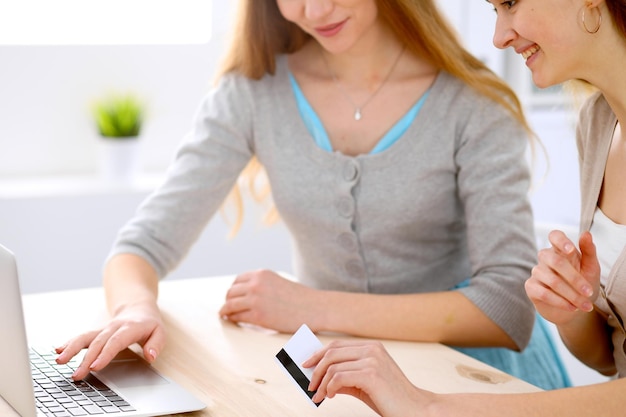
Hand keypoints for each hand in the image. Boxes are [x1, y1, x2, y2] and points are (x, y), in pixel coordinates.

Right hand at [54, 299, 165, 380]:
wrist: (138, 308)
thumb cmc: (149, 324)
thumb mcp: (160, 332)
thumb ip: (156, 344)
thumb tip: (150, 356)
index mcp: (129, 328)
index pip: (115, 342)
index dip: (105, 354)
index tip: (95, 367)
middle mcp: (113, 327)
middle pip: (98, 343)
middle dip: (86, 359)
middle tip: (77, 374)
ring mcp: (103, 329)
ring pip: (86, 337)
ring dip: (72, 349)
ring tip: (59, 360)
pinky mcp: (96, 332)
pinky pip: (82, 337)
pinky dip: (69, 343)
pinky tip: (58, 350)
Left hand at [219, 269, 320, 332]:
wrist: (315, 308)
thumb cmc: (299, 298)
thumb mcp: (278, 283)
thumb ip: (262, 285)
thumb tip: (246, 294)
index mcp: (261, 274)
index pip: (237, 280)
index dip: (233, 290)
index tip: (232, 297)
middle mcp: (256, 284)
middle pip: (231, 292)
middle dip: (228, 300)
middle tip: (227, 308)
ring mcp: (256, 299)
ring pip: (230, 305)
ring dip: (226, 311)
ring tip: (225, 316)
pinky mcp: (258, 316)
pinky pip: (237, 317)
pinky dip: (232, 319)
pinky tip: (233, 321)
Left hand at [303, 340, 432, 416]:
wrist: (417, 409)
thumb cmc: (390, 398)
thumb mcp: (364, 384)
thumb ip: (345, 378)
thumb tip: (322, 379)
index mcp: (372, 347)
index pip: (336, 346)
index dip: (318, 354)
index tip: (306, 365)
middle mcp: (371, 349)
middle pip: (331, 353)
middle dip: (315, 369)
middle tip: (309, 386)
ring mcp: (372, 360)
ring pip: (332, 366)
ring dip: (321, 383)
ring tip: (320, 396)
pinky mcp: (371, 374)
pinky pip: (338, 377)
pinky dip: (329, 388)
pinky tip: (331, 396)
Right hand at [526, 230, 600, 324]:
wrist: (573, 307)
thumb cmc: (582, 284)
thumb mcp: (591, 268)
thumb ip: (589, 251)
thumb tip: (586, 233)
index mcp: (560, 250)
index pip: (555, 236)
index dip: (561, 241)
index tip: (570, 250)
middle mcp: (546, 258)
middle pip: (555, 260)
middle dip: (574, 278)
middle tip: (589, 292)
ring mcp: (537, 272)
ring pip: (552, 281)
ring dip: (572, 295)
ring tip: (585, 305)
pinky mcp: (531, 287)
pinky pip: (544, 293)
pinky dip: (560, 302)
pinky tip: (572, 307)